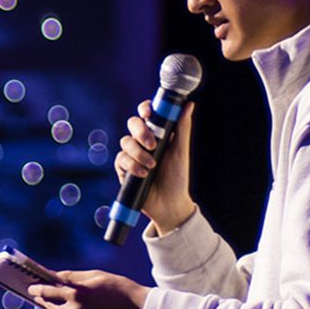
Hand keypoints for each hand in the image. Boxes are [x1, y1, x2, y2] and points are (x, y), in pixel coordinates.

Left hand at [29, 270, 150, 308]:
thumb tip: (53, 276)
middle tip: (45, 297)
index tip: (31, 288)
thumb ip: (72, 277)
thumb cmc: (119, 289)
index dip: (37, 289)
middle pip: (51, 308)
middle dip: (48, 301)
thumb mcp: (95, 276)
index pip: (46, 291)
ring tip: (74, 307)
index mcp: (76, 294)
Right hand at [116, 100, 195, 232]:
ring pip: (125, 142)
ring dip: (139, 153)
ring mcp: (132, 154)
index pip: (147, 113)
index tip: (148, 113)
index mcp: (158, 133)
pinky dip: (132, 165)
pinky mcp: (123, 168)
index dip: (145, 109)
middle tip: (153, 145)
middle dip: (141, 132)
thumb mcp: (181, 151)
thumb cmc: (177, 177)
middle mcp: (143, 141)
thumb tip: (188, 105)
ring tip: (152, 166)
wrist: (169, 203)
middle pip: (133, 124)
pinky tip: (143, 174)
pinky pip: (121, 159)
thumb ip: (182, 127)